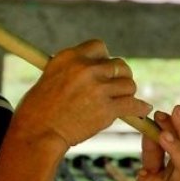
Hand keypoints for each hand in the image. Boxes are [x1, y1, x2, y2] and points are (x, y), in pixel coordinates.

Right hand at [12, 39, 152, 150]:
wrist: (38, 133)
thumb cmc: (38, 110)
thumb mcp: (50, 77)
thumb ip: (72, 70)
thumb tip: (92, 71)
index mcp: (69, 57)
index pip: (99, 47)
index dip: (104, 59)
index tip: (103, 70)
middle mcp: (85, 68)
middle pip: (118, 64)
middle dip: (119, 76)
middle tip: (116, 87)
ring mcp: (98, 88)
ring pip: (128, 84)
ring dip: (126, 93)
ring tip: (121, 101)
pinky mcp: (107, 109)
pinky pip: (133, 104)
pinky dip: (139, 107)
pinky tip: (142, 109)